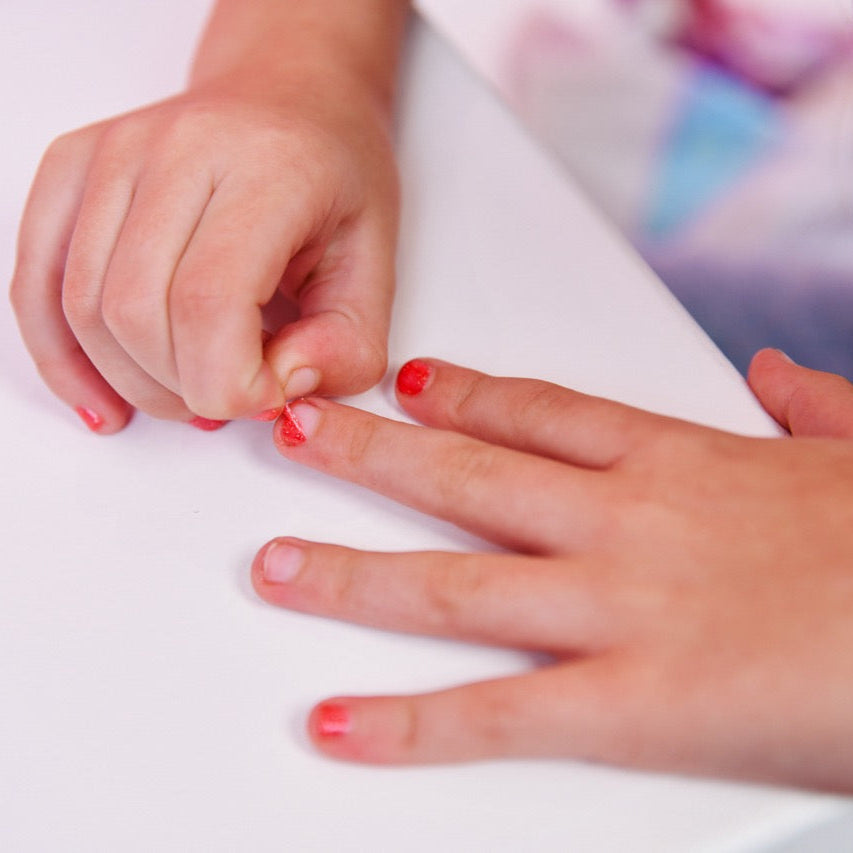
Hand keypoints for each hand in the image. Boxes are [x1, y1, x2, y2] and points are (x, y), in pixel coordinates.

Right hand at [10, 75, 396, 431]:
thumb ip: (345, 349)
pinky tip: (101, 398)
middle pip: (136, 314)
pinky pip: (36, 283)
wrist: (290, 98)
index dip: (228, 384)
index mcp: (269, 169)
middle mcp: (180, 148)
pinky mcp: (74, 168)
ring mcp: (115, 153)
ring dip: (134, 381)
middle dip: (183, 389)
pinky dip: (62, 357)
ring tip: (188, 389)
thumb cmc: (336, 180)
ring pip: (84, 309)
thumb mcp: (379, 270)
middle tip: (229, 396)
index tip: (263, 397)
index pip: (208, 303)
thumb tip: (278, 395)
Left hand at [251, 349, 852, 792]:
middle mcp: (626, 522)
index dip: (466, 393)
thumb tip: (778, 374)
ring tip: (271, 563)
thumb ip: (812, 407)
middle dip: (366, 453)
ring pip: (451, 582)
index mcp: (680, 459)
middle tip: (293, 430)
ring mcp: (619, 608)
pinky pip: (497, 716)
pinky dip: (410, 724)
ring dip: (348, 573)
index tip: (409, 381)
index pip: (543, 411)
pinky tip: (336, 723)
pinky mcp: (636, 704)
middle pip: (466, 476)